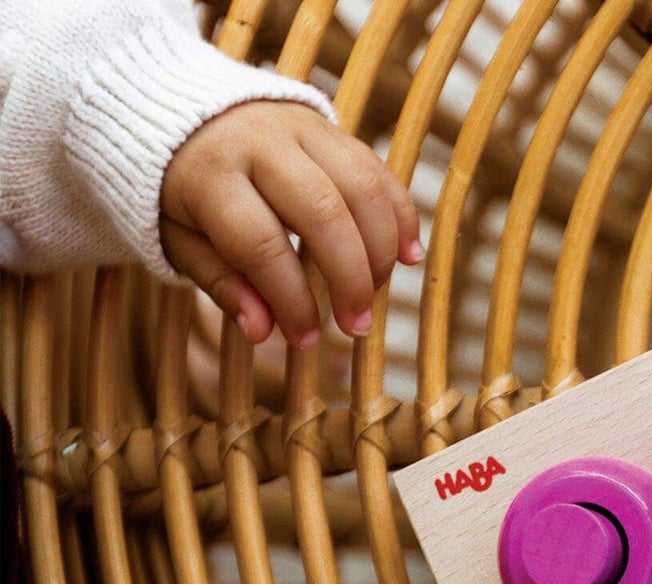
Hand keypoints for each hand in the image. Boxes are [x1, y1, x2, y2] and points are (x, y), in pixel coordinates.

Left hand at [159, 102, 421, 348]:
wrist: (174, 107)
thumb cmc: (177, 189)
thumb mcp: (178, 238)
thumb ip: (221, 283)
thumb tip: (263, 331)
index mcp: (209, 174)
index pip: (262, 245)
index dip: (291, 300)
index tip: (305, 340)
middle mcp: (257, 142)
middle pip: (323, 213)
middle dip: (349, 278)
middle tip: (357, 325)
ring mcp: (297, 127)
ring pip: (360, 188)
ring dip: (381, 250)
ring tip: (378, 293)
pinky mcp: (327, 125)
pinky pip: (376, 169)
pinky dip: (400, 214)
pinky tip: (409, 256)